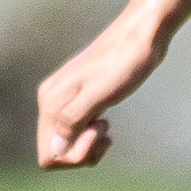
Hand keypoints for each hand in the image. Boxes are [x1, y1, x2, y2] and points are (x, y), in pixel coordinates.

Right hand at [34, 7, 164, 168]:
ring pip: (67, 143)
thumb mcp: (99, 94)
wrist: (141, 34)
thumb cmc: (124, 62)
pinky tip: (106, 124)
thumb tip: (56, 149)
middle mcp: (51, 101)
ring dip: (88, 144)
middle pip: (56, 151)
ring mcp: (65, 99)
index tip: (96, 133)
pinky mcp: (79, 98)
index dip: (74, 156)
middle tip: (106, 128)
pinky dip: (91, 136)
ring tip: (107, 125)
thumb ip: (72, 121)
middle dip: (82, 151)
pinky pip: (77, 131)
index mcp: (51, 101)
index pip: (48, 154)